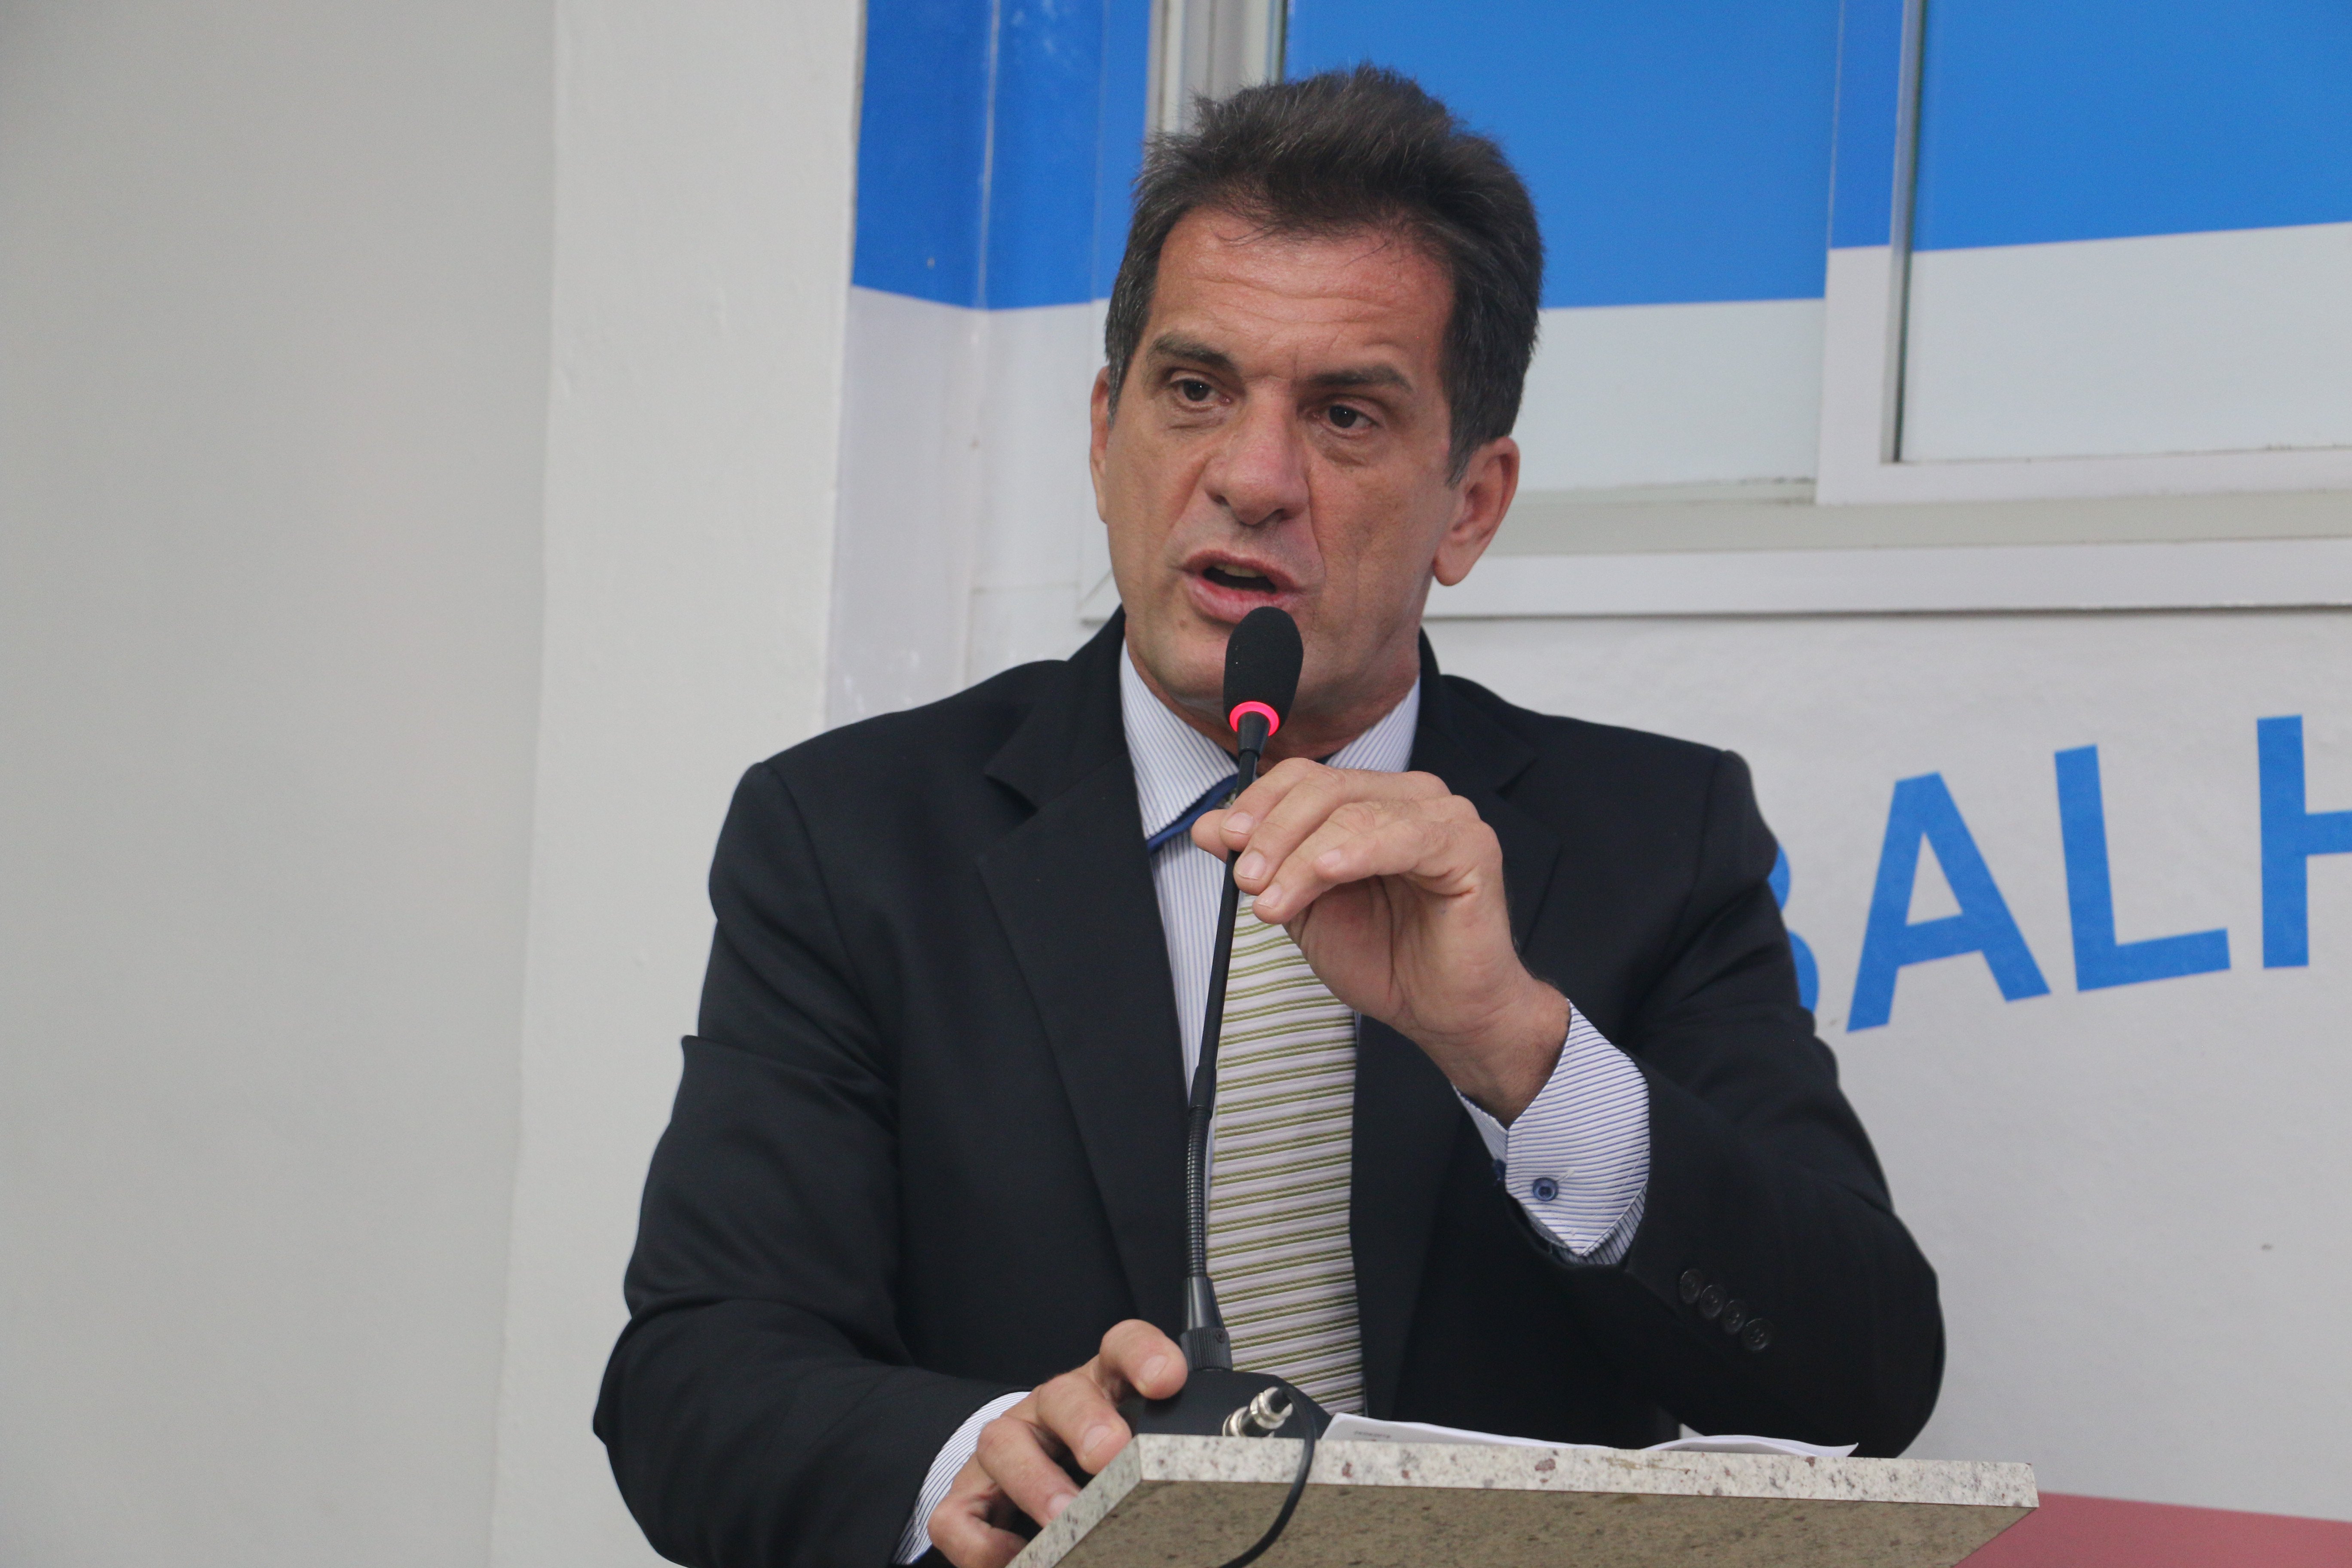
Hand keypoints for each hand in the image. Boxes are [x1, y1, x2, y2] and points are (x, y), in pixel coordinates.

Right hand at [928, 1320, 1186, 1567]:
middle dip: (1087, 1422)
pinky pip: (961, 1515)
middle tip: (1111, 1454)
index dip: (1144, 1356)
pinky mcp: (967, 1497)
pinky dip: (984, 1541)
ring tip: (1064, 1518)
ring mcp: (1003, 1449)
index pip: (1122, 1349)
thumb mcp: (1136, 1449)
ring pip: (1004, 1445)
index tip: (1168, 1380)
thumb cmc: (1091, 1465)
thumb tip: (1203, 1492)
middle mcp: (1048, 1411)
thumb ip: (1165, 1461)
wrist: (1019, 1482)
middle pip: (1064, 1396)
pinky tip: (1017, 1557)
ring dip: (1036, 1482)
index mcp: (1100, 1389)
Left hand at [1191, 760, 1566, 1120]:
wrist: (1439, 1010)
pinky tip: (1326, 872)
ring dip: (1301, 857)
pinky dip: (1356, 850)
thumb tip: (1209, 827)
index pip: (1305, 778)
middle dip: (1273, 834)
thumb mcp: (1303, 906)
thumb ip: (1263, 862)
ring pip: (1354, 814)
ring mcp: (1444, 816)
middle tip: (1246, 880)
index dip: (1259, 804)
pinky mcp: (1471, 846)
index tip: (1225, 842)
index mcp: (1372, 802)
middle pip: (1324, 788)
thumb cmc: (1385, 957)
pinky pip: (1406, 836)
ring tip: (1274, 901)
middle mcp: (1409, 799)